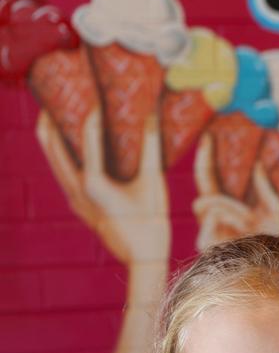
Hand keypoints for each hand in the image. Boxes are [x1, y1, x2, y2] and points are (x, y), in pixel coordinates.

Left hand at [36, 108, 169, 263]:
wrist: (143, 259)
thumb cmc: (151, 225)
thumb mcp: (153, 184)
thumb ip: (150, 148)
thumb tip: (152, 116)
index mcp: (93, 184)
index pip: (87, 137)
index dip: (93, 112)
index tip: (98, 94)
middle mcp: (77, 190)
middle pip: (52, 145)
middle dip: (52, 117)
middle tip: (54, 93)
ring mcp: (75, 199)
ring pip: (53, 159)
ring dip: (51, 135)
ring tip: (52, 113)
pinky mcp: (79, 205)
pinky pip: (62, 172)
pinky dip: (61, 153)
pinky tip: (70, 144)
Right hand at [193, 133, 278, 249]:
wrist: (274, 267)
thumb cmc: (273, 241)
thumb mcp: (276, 211)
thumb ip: (267, 190)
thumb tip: (259, 166)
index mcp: (227, 203)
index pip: (209, 175)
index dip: (206, 156)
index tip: (208, 135)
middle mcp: (215, 214)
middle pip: (203, 186)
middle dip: (210, 169)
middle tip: (216, 152)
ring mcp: (208, 228)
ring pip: (206, 203)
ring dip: (229, 208)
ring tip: (248, 220)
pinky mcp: (205, 244)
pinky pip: (209, 220)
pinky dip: (226, 219)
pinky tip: (241, 226)